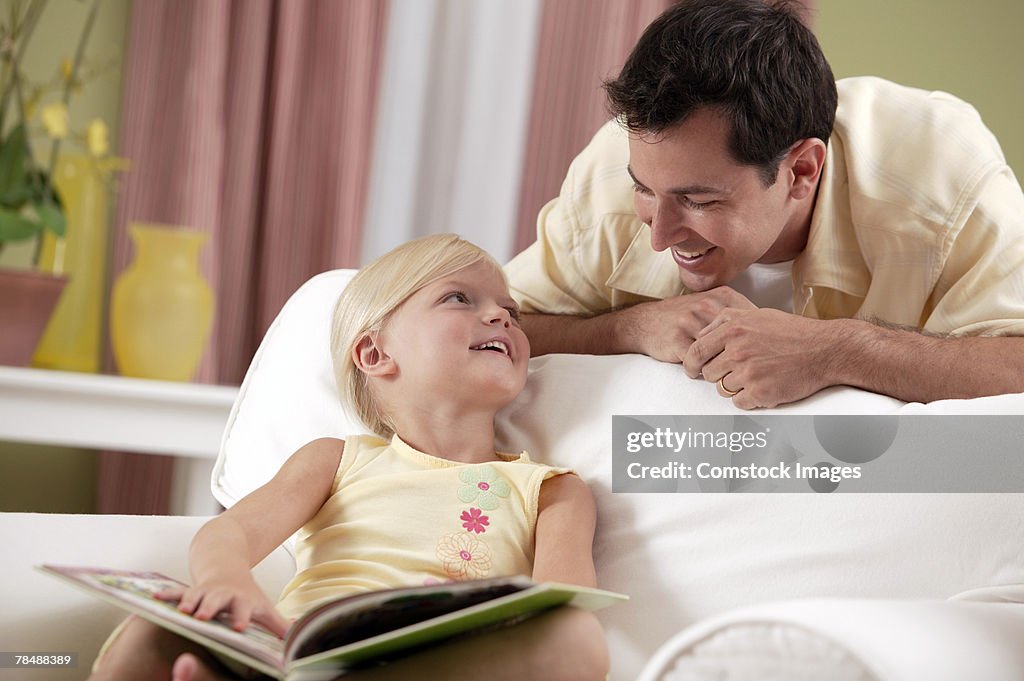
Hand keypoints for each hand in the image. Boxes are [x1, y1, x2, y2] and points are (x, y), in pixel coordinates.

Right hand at [156, 576, 290, 637]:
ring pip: (195, 595)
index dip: (241, 617)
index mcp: (241, 600)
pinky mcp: (190, 590)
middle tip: (204, 617)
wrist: (228, 566)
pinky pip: (176, 592)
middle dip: (210, 608)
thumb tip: (297, 638)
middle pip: (217, 601)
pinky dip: (167, 595)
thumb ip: (277, 625)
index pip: (243, 609)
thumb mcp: (263, 607)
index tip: (238, 627)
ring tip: (180, 611)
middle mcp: (222, 594)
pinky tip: (154, 599)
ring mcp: (205, 591)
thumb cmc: (246, 594)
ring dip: (188, 602)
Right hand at [625, 287, 755, 362]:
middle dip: (746, 355)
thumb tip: (766, 330)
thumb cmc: (682, 318)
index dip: (760, 338)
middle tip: (750, 368)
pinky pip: (698, 361)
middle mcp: (708, 306)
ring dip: (725, 366)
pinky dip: (703, 370)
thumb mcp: (711, 305)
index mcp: (721, 296)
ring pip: (720, 351)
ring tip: (725, 373)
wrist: (644, 323)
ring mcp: (692, 322)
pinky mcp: (678, 339)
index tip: (762, 350)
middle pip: (740, 336)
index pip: (753, 318)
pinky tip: (701, 371)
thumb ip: (736, 313)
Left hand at [682, 308, 841, 408]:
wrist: (825, 349)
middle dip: (718, 375)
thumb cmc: (792, 332)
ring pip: (723, 389)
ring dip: (735, 387)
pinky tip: (764, 387)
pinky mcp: (760, 393)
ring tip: (757, 376)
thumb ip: (726, 321)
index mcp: (732, 329)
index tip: (691, 370)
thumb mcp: (756, 315)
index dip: (690, 363)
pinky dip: (749, 399)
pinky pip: (739, 403)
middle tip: (738, 371)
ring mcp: (748, 373)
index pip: (696, 351)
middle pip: (708, 373)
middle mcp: (736, 350)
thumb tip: (702, 334)